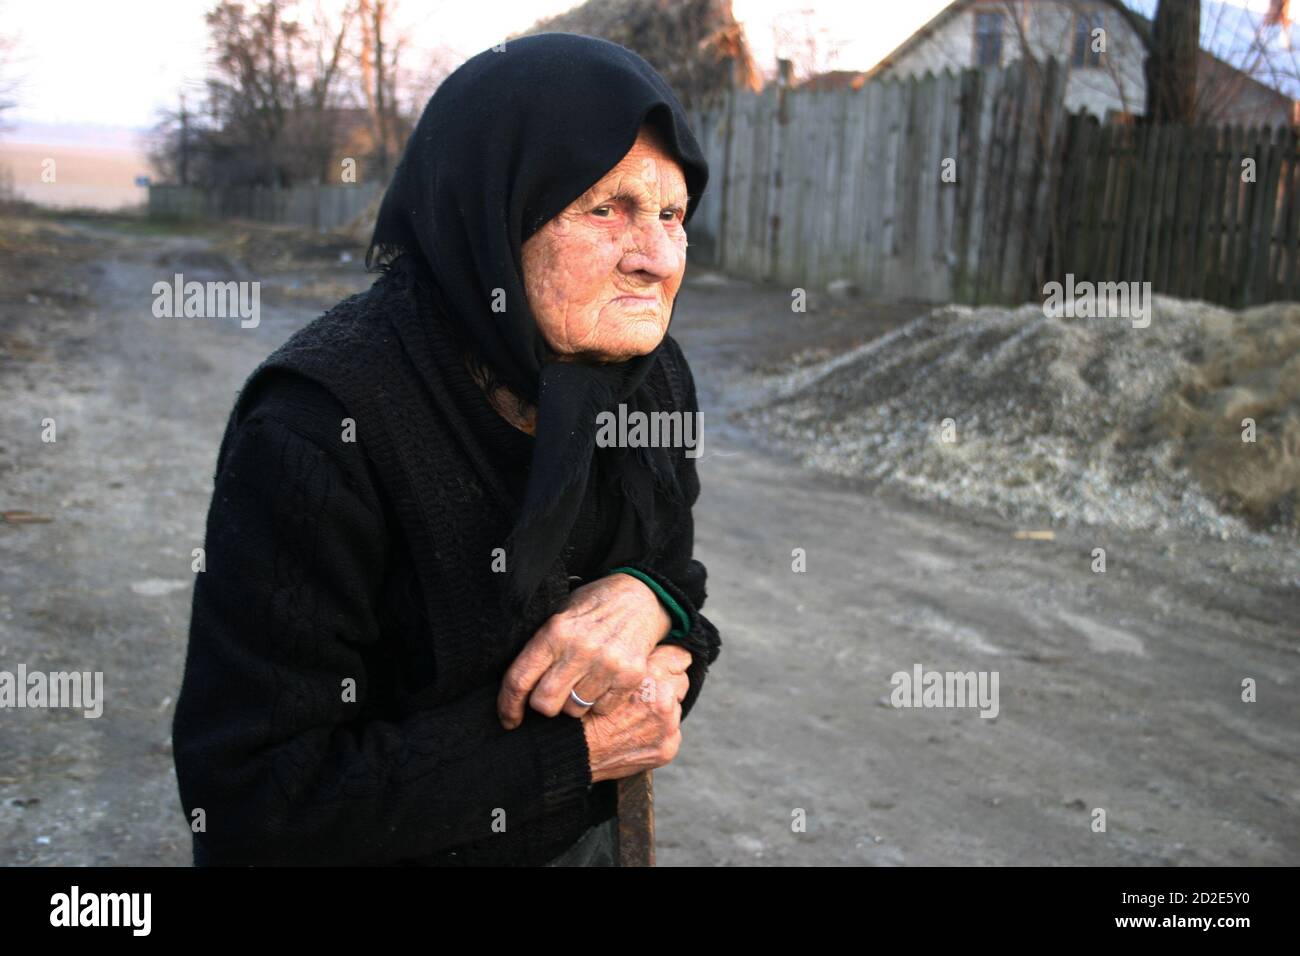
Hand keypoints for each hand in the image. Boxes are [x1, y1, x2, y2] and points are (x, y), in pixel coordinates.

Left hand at [497, 572, 672, 728]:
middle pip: (545, 704)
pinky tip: (603, 680)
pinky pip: (601, 709)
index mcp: (555, 632)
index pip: (519, 679)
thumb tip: (515, 690)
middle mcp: (580, 649)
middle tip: (553, 691)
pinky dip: (599, 702)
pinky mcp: (630, 676)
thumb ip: (540, 648)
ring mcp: (607, 664)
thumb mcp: (559, 615)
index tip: (509, 720)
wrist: (641, 596)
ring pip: (574, 711)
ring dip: (574, 702)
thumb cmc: (593, 607)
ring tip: (583, 678)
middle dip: (545, 704)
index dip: (508, 705)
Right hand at [582, 643, 691, 782]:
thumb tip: (645, 649)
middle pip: (680, 681)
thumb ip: (630, 661)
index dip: (669, 659)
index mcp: (649, 675)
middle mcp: (663, 699)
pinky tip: (637, 733)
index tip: (666, 662)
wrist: (575, 749)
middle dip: (666, 685)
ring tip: (635, 716)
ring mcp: (667, 726)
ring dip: (661, 710)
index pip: (679, 657)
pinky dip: (658, 733)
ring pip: (675, 708)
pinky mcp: (667, 747)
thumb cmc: (584, 708)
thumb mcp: (604, 671)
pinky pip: (671, 733)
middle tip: (645, 693)